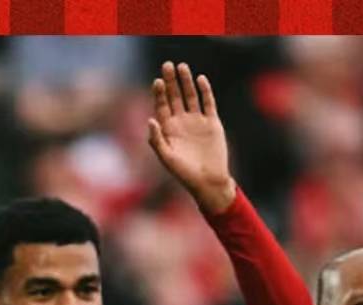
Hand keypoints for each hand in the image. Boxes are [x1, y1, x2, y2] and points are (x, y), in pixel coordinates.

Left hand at [148, 63, 236, 215]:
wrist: (208, 181)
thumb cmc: (184, 173)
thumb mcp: (167, 158)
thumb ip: (157, 140)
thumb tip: (150, 119)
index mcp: (168, 129)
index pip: (161, 105)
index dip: (159, 93)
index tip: (158, 82)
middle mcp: (181, 122)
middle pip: (175, 96)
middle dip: (171, 81)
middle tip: (167, 65)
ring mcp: (197, 121)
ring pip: (190, 96)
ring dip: (186, 82)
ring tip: (182, 67)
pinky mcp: (212, 122)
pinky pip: (208, 103)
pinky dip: (205, 91)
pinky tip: (200, 79)